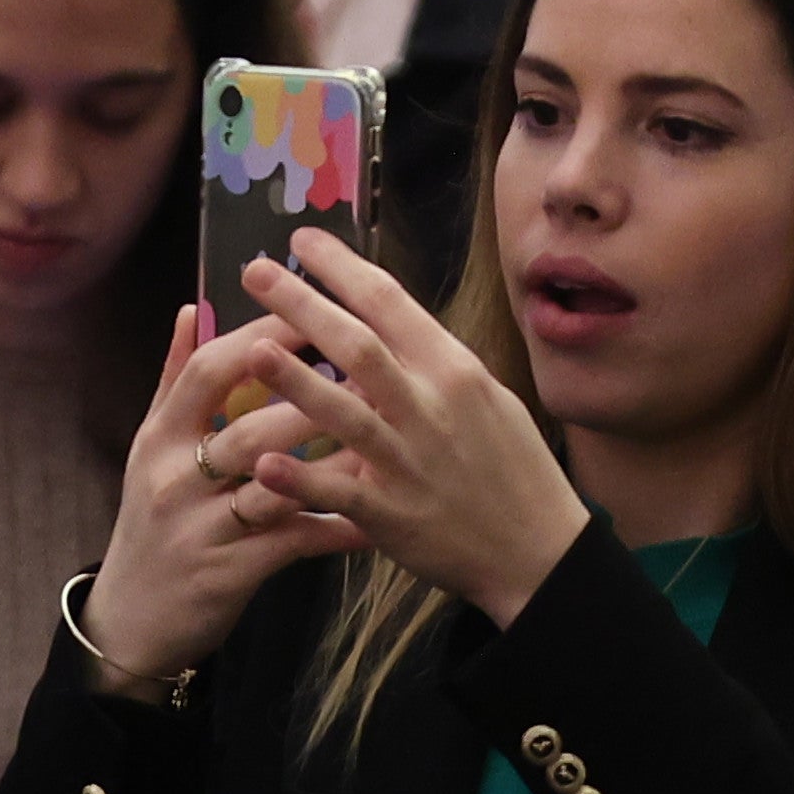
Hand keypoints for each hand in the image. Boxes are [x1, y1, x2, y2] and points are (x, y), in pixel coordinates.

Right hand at [77, 304, 373, 682]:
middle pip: (247, 426)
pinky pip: (294, 542)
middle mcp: (175, 478)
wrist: (130, 620)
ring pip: (275, 484)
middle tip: (368, 371)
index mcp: (159, 436)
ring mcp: (201, 528)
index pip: (210, 371)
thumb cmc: (153, 524)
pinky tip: (375, 518)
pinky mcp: (229, 573)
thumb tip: (193, 308)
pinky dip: (337, 528)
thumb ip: (173, 379)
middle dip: (311, 397)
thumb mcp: (150, 449)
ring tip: (382, 435)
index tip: (314, 311)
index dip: (263, 338)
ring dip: (333, 460)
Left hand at [228, 232, 594, 623]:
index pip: (391, 302)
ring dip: (296, 383)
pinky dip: (302, 478)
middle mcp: (431, 408)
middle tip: (254, 272)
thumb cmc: (515, 469)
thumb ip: (436, 365)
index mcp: (454, 371)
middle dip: (303, 305)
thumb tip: (394, 325)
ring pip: (346, 414)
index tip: (301, 241)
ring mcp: (410, 462)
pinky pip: (340, 493)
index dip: (341, 267)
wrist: (541, 551)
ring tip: (252, 350)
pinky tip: (264, 464)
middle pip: (358, 346)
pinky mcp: (393, 515)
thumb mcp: (490, 400)